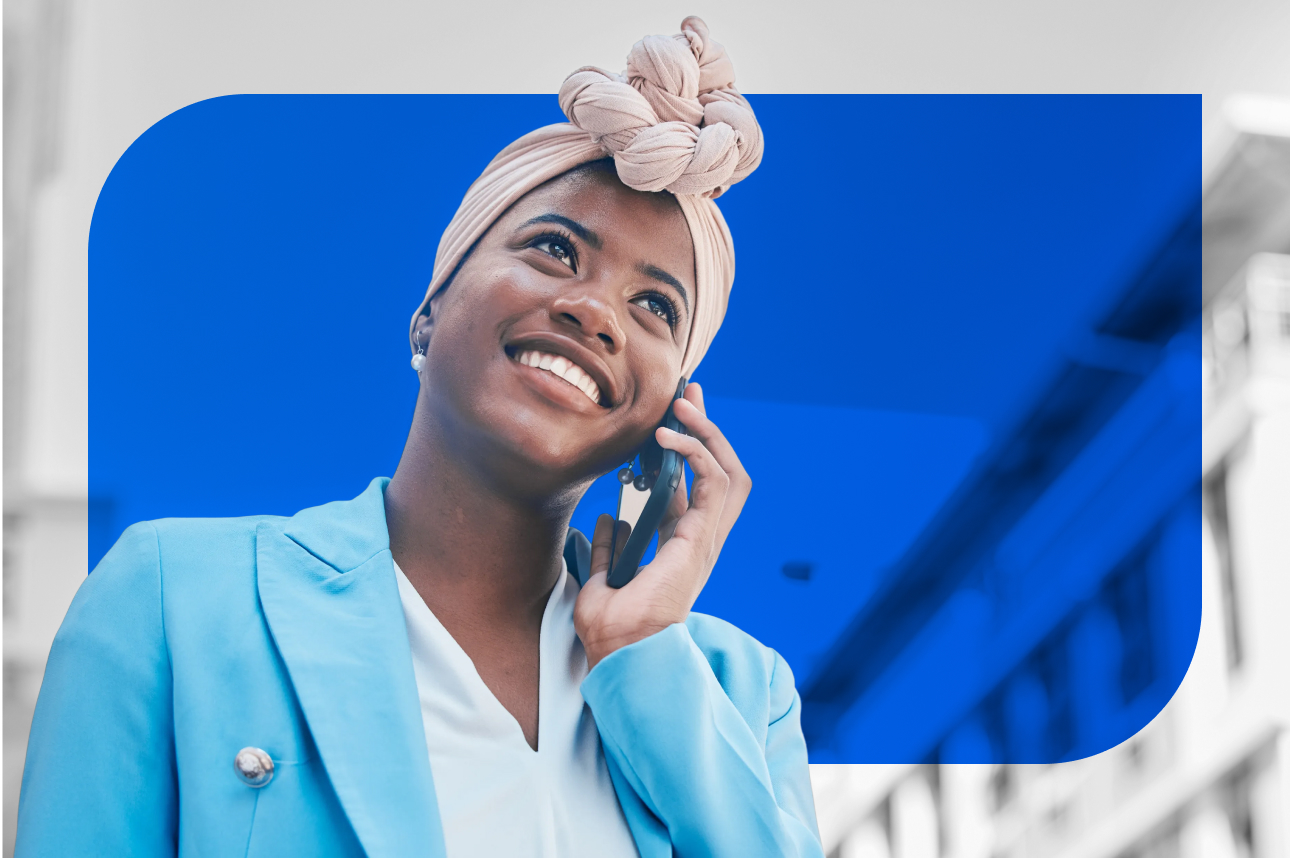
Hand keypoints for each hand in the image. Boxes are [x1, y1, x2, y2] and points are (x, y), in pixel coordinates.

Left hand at [574, 382, 751, 668]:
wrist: (621, 653)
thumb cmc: (613, 629)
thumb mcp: (602, 578)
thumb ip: (609, 549)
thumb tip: (606, 521)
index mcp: (681, 546)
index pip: (697, 486)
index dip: (689, 450)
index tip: (670, 419)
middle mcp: (700, 540)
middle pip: (721, 472)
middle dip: (708, 430)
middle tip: (687, 397)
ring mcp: (706, 539)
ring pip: (728, 471)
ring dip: (708, 434)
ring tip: (683, 407)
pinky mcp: (702, 538)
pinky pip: (713, 483)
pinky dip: (696, 452)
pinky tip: (669, 438)